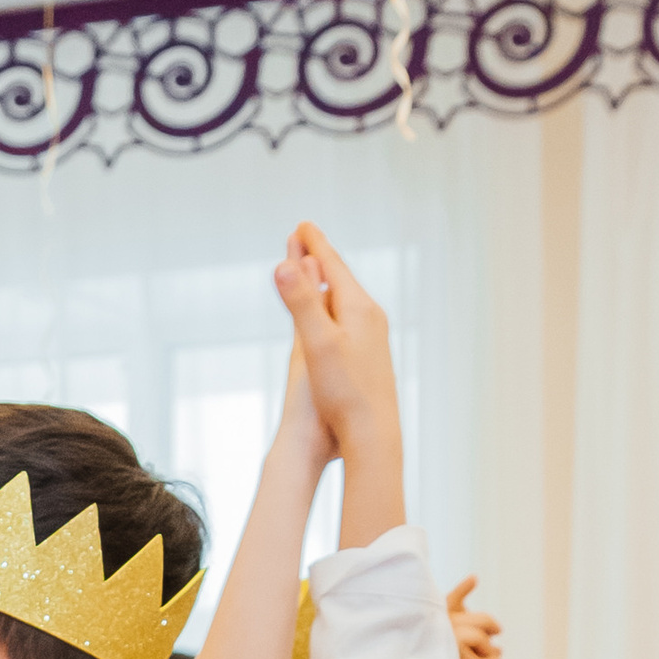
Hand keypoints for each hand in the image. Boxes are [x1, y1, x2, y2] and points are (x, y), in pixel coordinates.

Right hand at [273, 223, 402, 541]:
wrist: (374, 434)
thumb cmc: (345, 392)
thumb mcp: (317, 344)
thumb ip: (301, 303)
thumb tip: (284, 263)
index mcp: (358, 309)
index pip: (332, 266)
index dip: (314, 244)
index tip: (302, 224)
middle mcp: (370, 318)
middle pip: (341, 278)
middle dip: (321, 258)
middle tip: (307, 237)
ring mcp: (374, 338)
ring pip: (348, 300)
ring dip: (329, 282)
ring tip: (320, 271)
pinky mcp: (372, 357)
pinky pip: (351, 319)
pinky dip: (337, 306)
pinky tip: (338, 317)